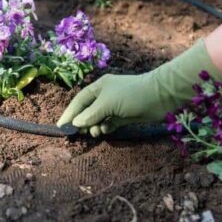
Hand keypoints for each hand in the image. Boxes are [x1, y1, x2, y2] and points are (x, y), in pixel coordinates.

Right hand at [57, 73, 171, 136]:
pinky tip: (105, 131)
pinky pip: (108, 124)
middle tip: (77, 134)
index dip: (69, 113)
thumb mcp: (107, 104)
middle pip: (87, 111)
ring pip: (98, 119)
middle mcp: (105, 96)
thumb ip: (90, 114)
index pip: (79, 101)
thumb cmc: (131, 95)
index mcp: (99, 87)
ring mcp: (115, 106)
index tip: (61, 126)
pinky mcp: (124, 116)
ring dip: (94, 127)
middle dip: (82, 122)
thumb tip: (76, 123)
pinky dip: (105, 128)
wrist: (161, 97)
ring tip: (95, 132)